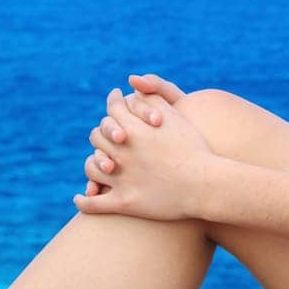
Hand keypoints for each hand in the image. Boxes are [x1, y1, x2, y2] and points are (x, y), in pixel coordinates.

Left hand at [73, 87, 213, 221]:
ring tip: (98, 164)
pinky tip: (83, 197)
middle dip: (102, 133)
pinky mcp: (124, 202)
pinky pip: (94, 203)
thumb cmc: (193, 148)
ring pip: (92, 168)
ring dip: (93, 164)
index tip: (114, 99)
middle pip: (98, 136)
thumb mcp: (175, 115)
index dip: (113, 102)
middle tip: (108, 134)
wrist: (204, 184)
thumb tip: (133, 84)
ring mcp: (120, 178)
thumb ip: (152, 96)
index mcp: (132, 128)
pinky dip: (85, 200)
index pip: (112, 109)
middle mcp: (121, 151)